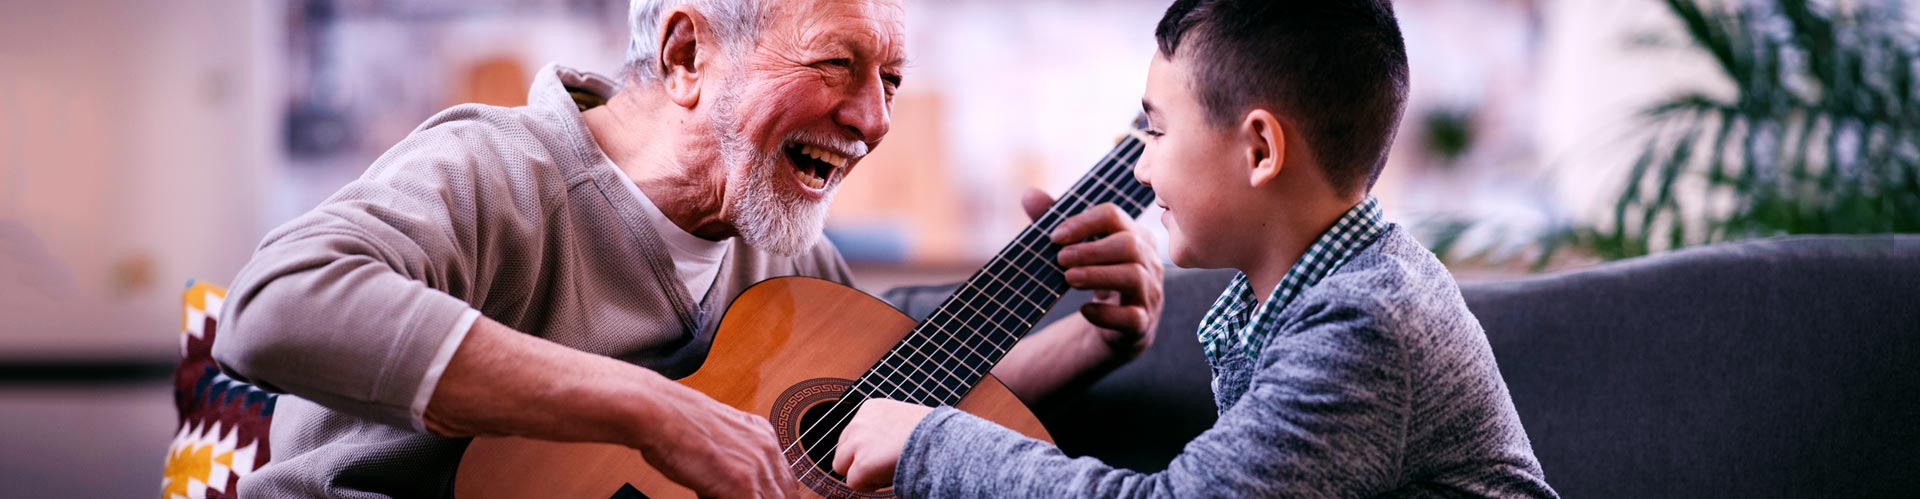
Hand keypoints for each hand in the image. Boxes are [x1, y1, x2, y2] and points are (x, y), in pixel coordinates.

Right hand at [630, 381, 798, 498]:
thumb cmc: (675, 422)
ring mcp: (757, 468)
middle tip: (736, 497)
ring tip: (720, 496)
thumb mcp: (718, 435)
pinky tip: (711, 496)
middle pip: (786, 493)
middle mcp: (766, 448)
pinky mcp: (743, 485)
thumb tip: (729, 478)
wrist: (659, 413)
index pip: (784, 477)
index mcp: (763, 434)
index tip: (759, 495)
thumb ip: (734, 455)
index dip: (772, 493)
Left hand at [832, 398, 933, 492]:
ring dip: (861, 472)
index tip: (885, 452)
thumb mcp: (903, 418)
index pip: (853, 433)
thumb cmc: (933, 433)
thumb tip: (879, 445)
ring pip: (842, 467)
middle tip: (883, 464)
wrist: (942, 441)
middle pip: (842, 449)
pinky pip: (853, 483)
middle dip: (858, 460)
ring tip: (885, 470)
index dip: (867, 448)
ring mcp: (858, 443)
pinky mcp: (861, 464)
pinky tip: (888, 476)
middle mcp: (859, 422)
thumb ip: (885, 427)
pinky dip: (869, 486)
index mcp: (871, 408)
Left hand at [1023, 188, 1164, 356]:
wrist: (1115, 328)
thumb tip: (1029, 194)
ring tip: (1069, 278)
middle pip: (1129, 244)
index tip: (1055, 237)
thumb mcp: (1081, 251)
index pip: (1114, 215)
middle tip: (1060, 259)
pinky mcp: (1142, 325)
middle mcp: (1148, 262)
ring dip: (1097, 275)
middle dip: (1091, 249)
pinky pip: (1132, 318)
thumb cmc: (1097, 279)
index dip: (1083, 222)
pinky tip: (1085, 310)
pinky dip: (1107, 314)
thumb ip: (1057, 223)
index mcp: (1134, 236)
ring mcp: (1149, 294)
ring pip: (1134, 277)